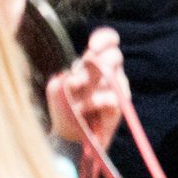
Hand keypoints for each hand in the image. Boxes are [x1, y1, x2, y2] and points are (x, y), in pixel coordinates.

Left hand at [47, 27, 128, 149]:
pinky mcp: (120, 104)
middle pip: (114, 55)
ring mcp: (117, 87)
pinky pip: (111, 97)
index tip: (93, 45)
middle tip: (80, 78)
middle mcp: (108, 72)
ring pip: (112, 75)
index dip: (104, 39)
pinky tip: (84, 110)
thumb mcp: (57, 90)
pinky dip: (94, 103)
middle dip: (98, 63)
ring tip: (76, 102)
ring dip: (89, 87)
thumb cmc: (63, 110)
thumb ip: (65, 79)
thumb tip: (75, 76)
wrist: (69, 137)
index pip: (108, 41)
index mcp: (94, 62)